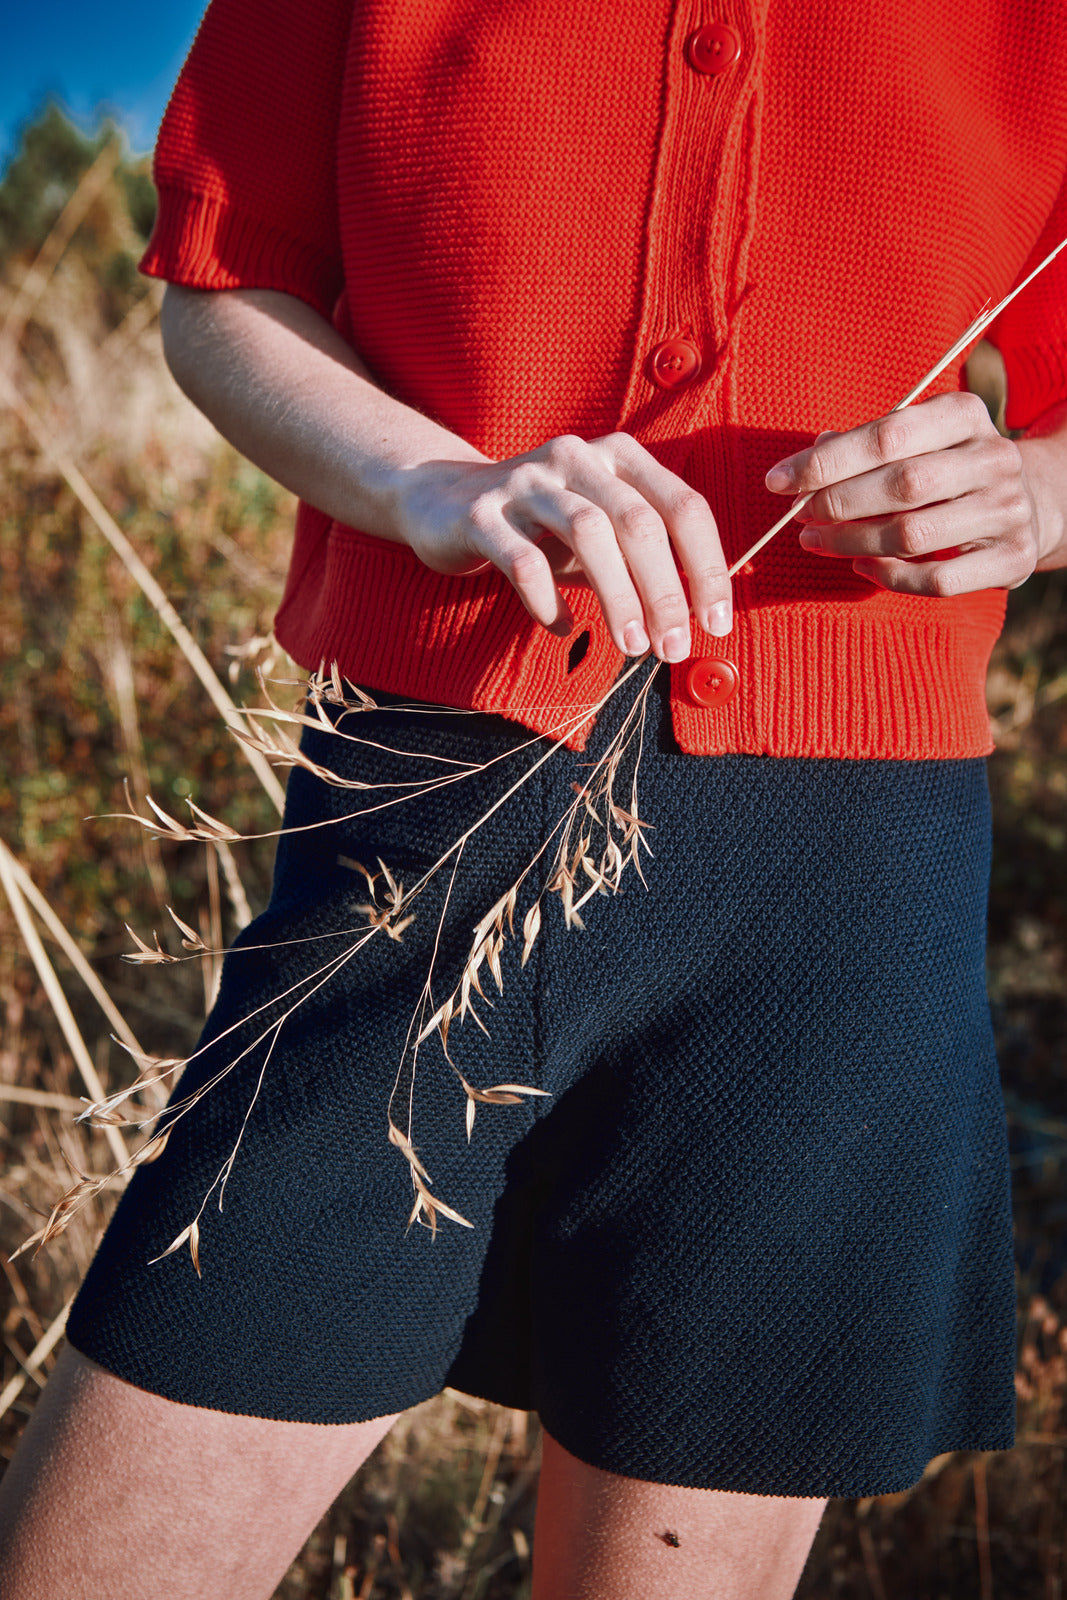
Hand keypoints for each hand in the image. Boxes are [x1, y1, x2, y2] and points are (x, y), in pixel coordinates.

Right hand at [395, 432, 732, 659]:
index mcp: (618, 457)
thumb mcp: (599, 534)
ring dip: (617, 597)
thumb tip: (695, 616)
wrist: (442, 503)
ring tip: (631, 647)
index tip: (716, 623)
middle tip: (673, 648)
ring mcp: (526, 481)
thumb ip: (644, 561)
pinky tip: (564, 629)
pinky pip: (525, 561)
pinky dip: (551, 602)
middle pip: (638, 522)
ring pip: (588, 533)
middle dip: (664, 592)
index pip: (683, 506)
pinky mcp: (481, 515)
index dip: (707, 567)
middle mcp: (576, 458)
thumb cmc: (540, 528)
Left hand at [764, 392, 1044, 595]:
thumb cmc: (947, 468)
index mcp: (965, 415)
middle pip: (902, 485)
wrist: (1030, 502)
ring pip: (913, 536)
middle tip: (800, 517)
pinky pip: (935, 580)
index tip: (778, 481)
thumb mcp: (916, 440)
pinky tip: (861, 566)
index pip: (889, 435)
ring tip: (817, 542)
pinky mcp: (1011, 558)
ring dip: (852, 543)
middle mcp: (994, 458)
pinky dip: (889, 577)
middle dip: (838, 503)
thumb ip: (863, 446)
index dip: (827, 461)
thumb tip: (806, 461)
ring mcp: (1007, 510)